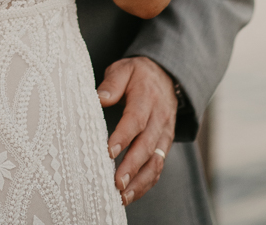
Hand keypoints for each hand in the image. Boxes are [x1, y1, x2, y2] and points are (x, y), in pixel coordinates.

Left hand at [97, 56, 176, 206]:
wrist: (166, 76)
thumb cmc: (138, 74)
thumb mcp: (124, 69)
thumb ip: (112, 83)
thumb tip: (99, 98)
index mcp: (147, 97)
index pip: (136, 119)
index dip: (123, 136)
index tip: (108, 152)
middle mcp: (159, 118)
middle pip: (147, 145)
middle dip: (132, 166)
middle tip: (116, 183)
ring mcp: (164, 133)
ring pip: (156, 161)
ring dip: (140, 181)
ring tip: (122, 196)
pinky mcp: (165, 144)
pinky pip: (158, 166)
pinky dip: (146, 183)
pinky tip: (131, 194)